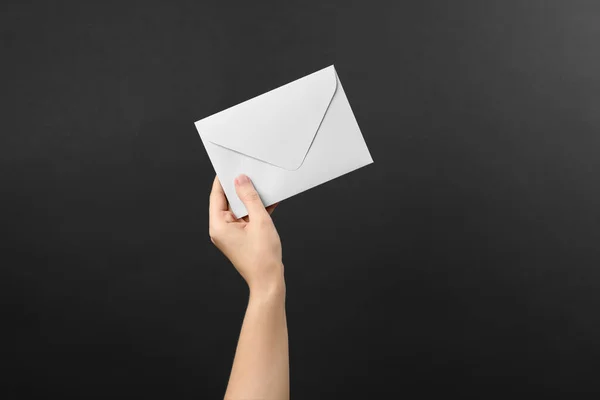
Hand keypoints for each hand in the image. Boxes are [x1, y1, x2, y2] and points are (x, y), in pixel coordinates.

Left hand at [209, 174, 282, 294]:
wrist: (269, 281)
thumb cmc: (263, 257)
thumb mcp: (259, 220)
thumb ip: (250, 197)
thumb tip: (241, 180)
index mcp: (218, 225)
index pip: (216, 195)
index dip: (223, 179)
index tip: (229, 166)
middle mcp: (221, 230)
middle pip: (227, 201)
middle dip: (238, 188)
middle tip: (248, 173)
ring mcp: (230, 234)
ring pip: (238, 209)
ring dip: (249, 199)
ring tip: (260, 186)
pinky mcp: (240, 238)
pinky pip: (246, 218)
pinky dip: (255, 211)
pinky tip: (268, 202)